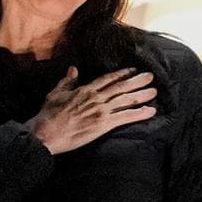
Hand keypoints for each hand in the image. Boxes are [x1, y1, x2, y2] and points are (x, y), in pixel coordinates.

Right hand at [26, 67, 155, 154]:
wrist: (46, 132)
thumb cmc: (48, 115)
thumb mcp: (55, 93)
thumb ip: (67, 81)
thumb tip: (73, 68)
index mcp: (85, 90)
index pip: (107, 79)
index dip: (122, 74)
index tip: (132, 70)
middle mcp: (96, 98)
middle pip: (121, 87)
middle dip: (137, 81)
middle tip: (150, 76)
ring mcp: (101, 111)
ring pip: (126, 100)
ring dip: (142, 94)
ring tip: (154, 91)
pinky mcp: (103, 124)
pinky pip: (125, 117)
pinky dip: (139, 113)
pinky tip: (151, 111)